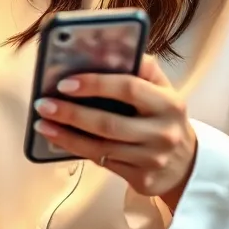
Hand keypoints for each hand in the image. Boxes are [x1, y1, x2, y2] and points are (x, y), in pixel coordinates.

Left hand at [33, 55, 196, 209]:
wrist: (187, 163)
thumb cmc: (163, 116)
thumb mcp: (163, 89)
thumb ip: (141, 68)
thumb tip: (105, 48)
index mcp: (170, 103)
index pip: (128, 88)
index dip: (94, 84)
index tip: (64, 83)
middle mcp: (163, 133)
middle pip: (109, 123)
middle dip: (71, 113)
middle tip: (43, 104)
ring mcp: (153, 159)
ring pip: (100, 147)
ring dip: (65, 135)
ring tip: (41, 122)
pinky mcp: (142, 179)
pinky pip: (102, 162)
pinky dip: (75, 149)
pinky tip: (57, 138)